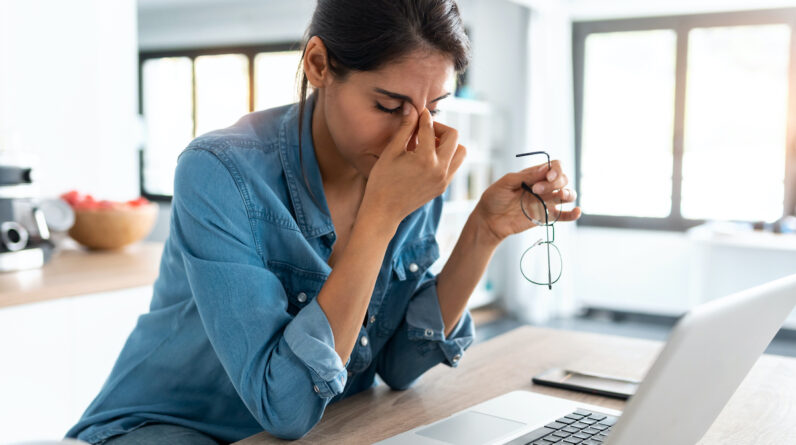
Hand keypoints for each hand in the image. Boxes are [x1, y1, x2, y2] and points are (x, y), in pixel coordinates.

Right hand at [361, 103, 466, 225]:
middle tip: (424, 129)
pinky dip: (447, 156)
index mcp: (425, 159)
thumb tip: (412, 107)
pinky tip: (428, 157)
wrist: (384, 211)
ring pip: (460, 151)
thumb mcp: (391, 152)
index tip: (419, 112)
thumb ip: (405, 129)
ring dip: (448, 143)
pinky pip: (454, 165)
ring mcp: (444, 180)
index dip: (423, 117)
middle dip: (439, 128)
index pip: (430, 128)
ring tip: (429, 144)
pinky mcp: (443, 187)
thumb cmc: (382, 181)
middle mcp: (440, 169)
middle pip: (453, 136)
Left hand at [473, 160, 580, 242]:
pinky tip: (576, 211)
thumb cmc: (494, 198)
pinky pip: (564, 215)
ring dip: (568, 193)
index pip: (555, 167)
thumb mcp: (506, 183)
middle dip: (555, 182)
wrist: (489, 220)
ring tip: (560, 195)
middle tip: (536, 190)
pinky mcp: (546, 217)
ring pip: (567, 194)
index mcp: (534, 175)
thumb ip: (525, 176)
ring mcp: (546, 201)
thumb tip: (545, 168)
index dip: (555, 170)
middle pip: (563, 179)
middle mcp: (544, 187)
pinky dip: (573, 214)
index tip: (547, 176)